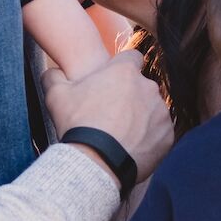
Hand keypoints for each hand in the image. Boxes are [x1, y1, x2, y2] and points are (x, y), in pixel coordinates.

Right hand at [41, 51, 172, 181]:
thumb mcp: (56, 96)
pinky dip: (149, 138)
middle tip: (112, 114)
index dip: (123, 67)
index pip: (132, 57)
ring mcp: (161, 112)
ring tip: (121, 134)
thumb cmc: (77, 125)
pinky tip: (131, 147)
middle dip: (130, 96)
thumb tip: (52, 71)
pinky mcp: (167, 135)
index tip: (114, 81)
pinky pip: (159, 132)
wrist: (97, 163)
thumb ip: (54, 76)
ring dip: (141, 117)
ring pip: (152, 109)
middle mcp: (148, 87)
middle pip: (142, 86)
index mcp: (125, 72)